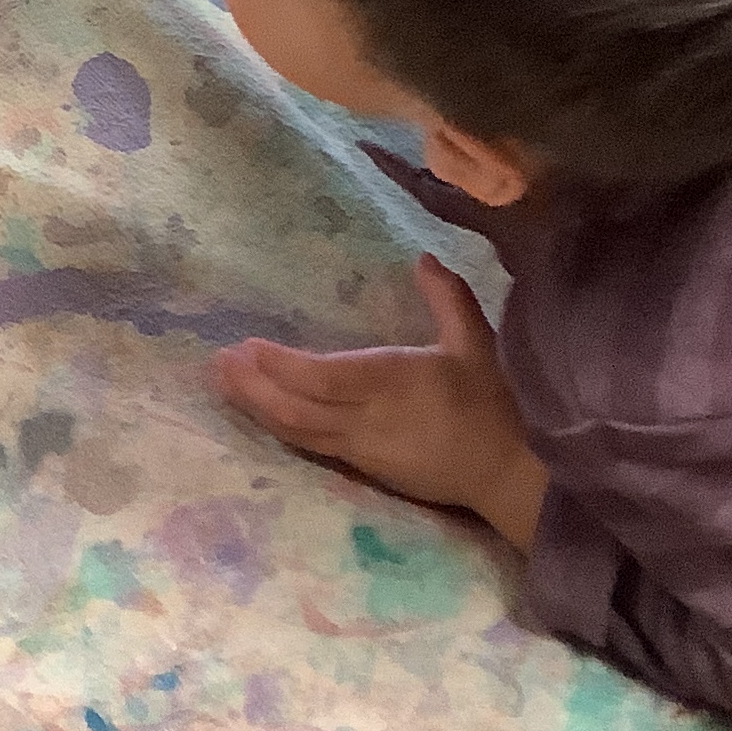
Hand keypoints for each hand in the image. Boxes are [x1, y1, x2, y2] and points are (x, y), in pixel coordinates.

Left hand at [212, 256, 548, 547]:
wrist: (512, 473)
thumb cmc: (495, 403)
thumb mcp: (476, 343)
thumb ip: (448, 298)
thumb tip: (423, 257)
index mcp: (394, 382)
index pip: (323, 377)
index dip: (281, 365)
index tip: (249, 346)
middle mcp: (370, 418)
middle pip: (297, 407)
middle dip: (253, 385)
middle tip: (219, 362)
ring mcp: (363, 447)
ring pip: (297, 430)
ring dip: (257, 406)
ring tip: (224, 382)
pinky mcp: (365, 468)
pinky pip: (311, 447)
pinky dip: (280, 428)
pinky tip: (260, 412)